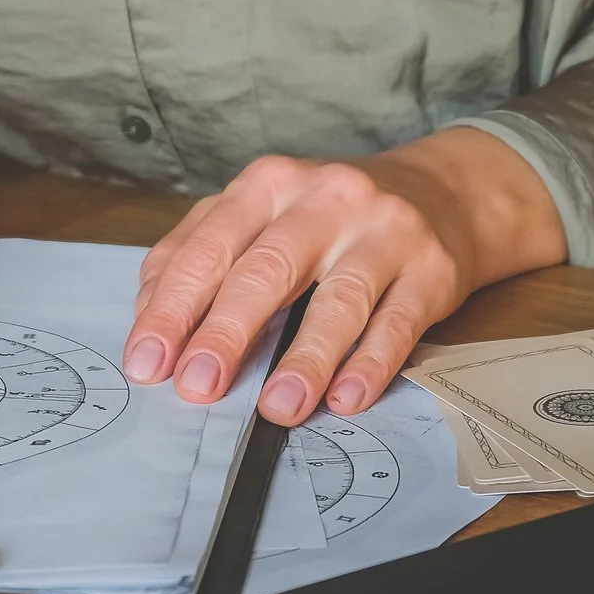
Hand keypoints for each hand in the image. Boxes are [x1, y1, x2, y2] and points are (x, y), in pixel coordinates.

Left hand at [124, 128, 565, 424]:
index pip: (209, 248)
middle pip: (267, 270)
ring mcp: (384, 232)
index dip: (174, 309)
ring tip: (276, 409)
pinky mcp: (433, 269)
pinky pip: (398, 323)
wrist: (446, 192)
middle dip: (226, 333)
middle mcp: (326, 199)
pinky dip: (370, 364)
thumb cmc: (333, 216)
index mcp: (269, 185)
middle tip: (197, 388)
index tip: (148, 362)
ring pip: (339, 300)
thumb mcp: (264, 213)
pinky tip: (346, 399)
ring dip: (305, 360)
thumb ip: (203, 252)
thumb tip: (150, 317)